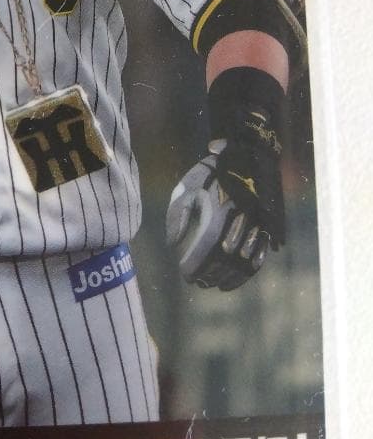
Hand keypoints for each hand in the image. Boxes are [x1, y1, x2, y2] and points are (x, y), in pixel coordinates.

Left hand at [165, 135, 284, 290]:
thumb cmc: (209, 173)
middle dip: (210, 274)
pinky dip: (248, 271)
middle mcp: (239, 220)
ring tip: (213, 284)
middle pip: (225, 258)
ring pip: (243, 259)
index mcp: (218, 210)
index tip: (185, 274)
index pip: (206, 248)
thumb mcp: (187, 188)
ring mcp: (256, 223)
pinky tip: (235, 279)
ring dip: (228, 276)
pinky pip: (259, 253)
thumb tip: (172, 245)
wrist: (245, 153)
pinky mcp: (266, 224)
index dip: (196, 265)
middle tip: (198, 283)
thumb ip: (178, 216)